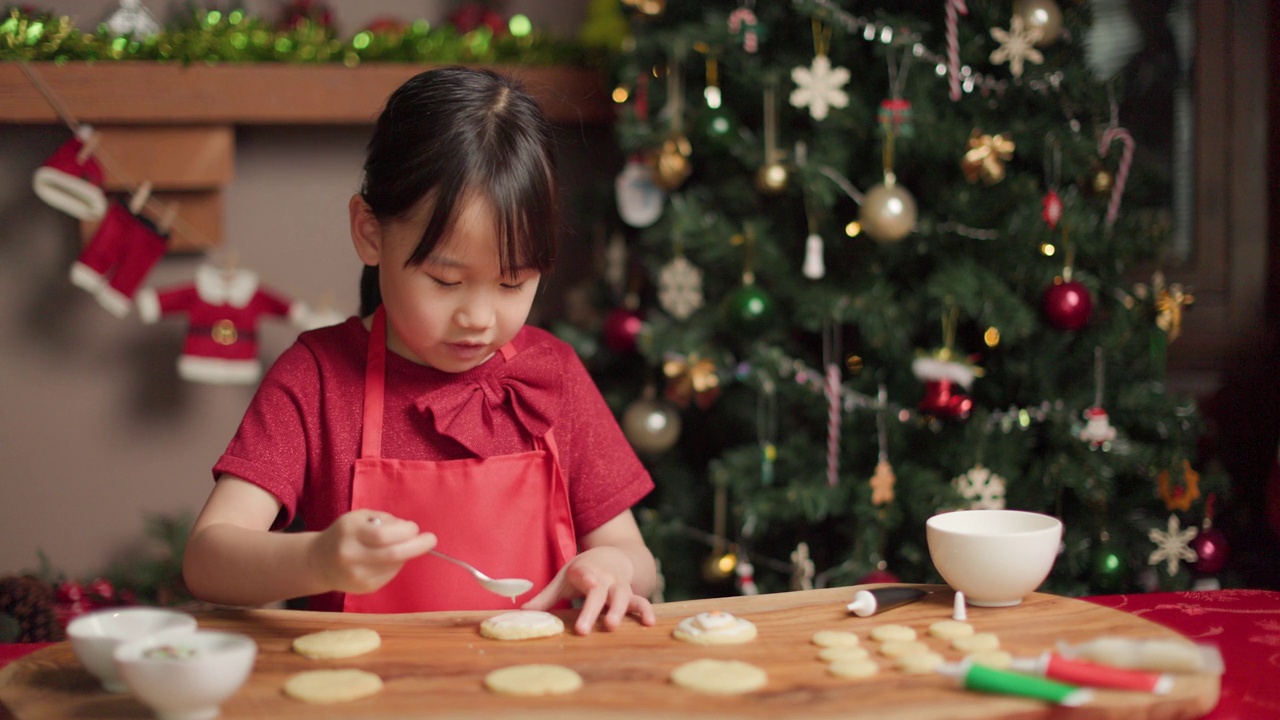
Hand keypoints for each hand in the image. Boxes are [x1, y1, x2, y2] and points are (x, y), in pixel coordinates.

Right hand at [309, 510, 436, 594]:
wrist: (319, 561)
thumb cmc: (346, 534)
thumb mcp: (360, 517)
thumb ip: (385, 521)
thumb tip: (410, 531)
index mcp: (349, 533)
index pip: (383, 535)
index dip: (405, 531)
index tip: (414, 528)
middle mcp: (351, 556)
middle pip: (392, 555)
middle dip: (417, 546)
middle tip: (431, 539)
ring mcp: (357, 576)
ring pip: (394, 566)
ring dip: (405, 554)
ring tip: (399, 546)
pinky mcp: (364, 589)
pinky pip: (390, 575)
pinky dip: (396, 565)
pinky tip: (387, 559)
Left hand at [521, 546, 655, 634]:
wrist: (610, 556)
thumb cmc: (582, 571)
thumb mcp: (563, 579)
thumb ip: (546, 597)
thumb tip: (522, 612)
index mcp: (584, 572)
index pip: (585, 575)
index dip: (588, 578)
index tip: (589, 584)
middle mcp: (604, 579)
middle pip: (599, 594)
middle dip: (592, 610)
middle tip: (583, 629)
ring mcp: (619, 587)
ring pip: (622, 597)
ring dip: (618, 611)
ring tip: (612, 626)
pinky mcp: (630, 595)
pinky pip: (641, 602)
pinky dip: (646, 611)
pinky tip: (649, 624)